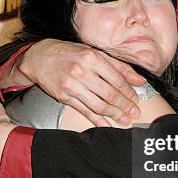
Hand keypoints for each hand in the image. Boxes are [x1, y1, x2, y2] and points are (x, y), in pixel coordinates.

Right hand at [18, 39, 145, 126]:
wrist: (38, 57)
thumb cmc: (68, 53)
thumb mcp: (93, 52)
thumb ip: (118, 66)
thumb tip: (139, 79)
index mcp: (92, 58)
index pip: (117, 79)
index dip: (129, 91)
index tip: (137, 97)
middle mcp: (82, 72)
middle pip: (109, 94)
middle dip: (125, 105)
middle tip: (135, 112)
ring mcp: (72, 86)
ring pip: (98, 105)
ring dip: (115, 114)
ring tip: (125, 120)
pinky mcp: (64, 97)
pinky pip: (84, 111)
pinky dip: (97, 120)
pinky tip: (107, 125)